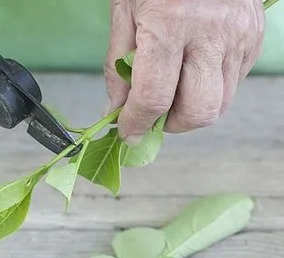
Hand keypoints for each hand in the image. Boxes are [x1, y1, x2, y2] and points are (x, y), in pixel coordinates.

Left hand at [104, 0, 264, 144]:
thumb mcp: (124, 13)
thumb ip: (117, 67)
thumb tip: (115, 111)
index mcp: (170, 24)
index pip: (154, 97)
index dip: (136, 123)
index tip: (128, 132)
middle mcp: (211, 34)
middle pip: (198, 112)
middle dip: (171, 124)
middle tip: (154, 113)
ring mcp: (239, 38)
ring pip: (219, 105)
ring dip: (191, 110)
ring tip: (173, 92)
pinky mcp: (253, 40)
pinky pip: (232, 85)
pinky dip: (209, 90)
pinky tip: (193, 71)